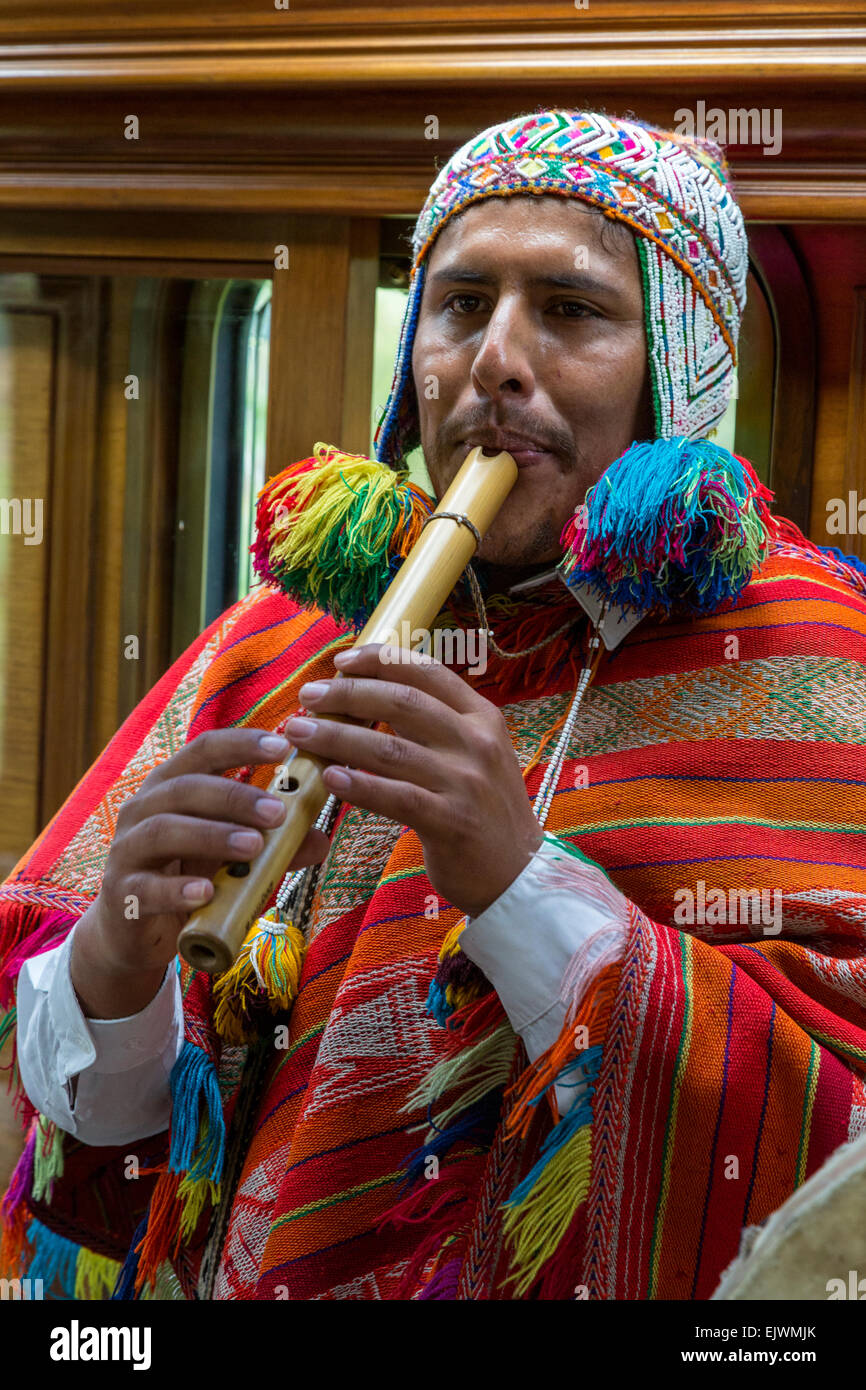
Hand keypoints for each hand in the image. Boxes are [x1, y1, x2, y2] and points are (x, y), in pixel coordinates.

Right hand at [72, 728, 329, 1014]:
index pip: (204, 751)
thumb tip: (319, 839)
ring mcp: (128, 850)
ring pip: (164, 831)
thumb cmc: (188, 876)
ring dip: (212, 835)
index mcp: (171, 786)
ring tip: (254, 846)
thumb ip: (272, 846)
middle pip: (186, 788)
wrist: (134, 930)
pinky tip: (207, 892)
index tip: (283, 746)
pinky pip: (148, 888)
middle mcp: (143, 809)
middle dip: (235, 796)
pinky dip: (178, 889)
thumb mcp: (232, 855)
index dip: (242, 744)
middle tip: (278, 812)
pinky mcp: (122, 895)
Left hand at [287, 643, 542, 918]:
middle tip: (308, 697)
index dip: (379, 659)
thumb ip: (433, 726)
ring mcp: (466, 782)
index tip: (340, 661)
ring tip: (300, 734)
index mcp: (483, 717)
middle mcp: (477, 742)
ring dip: (337, 737)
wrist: (519, 874)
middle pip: (401, 701)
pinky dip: (359, 785)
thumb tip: (369, 699)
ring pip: (389, 749)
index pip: (426, 671)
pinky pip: (396, 797)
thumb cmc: (483, 811)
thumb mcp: (474, 755)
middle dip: (347, 694)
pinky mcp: (453, 822)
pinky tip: (330, 778)